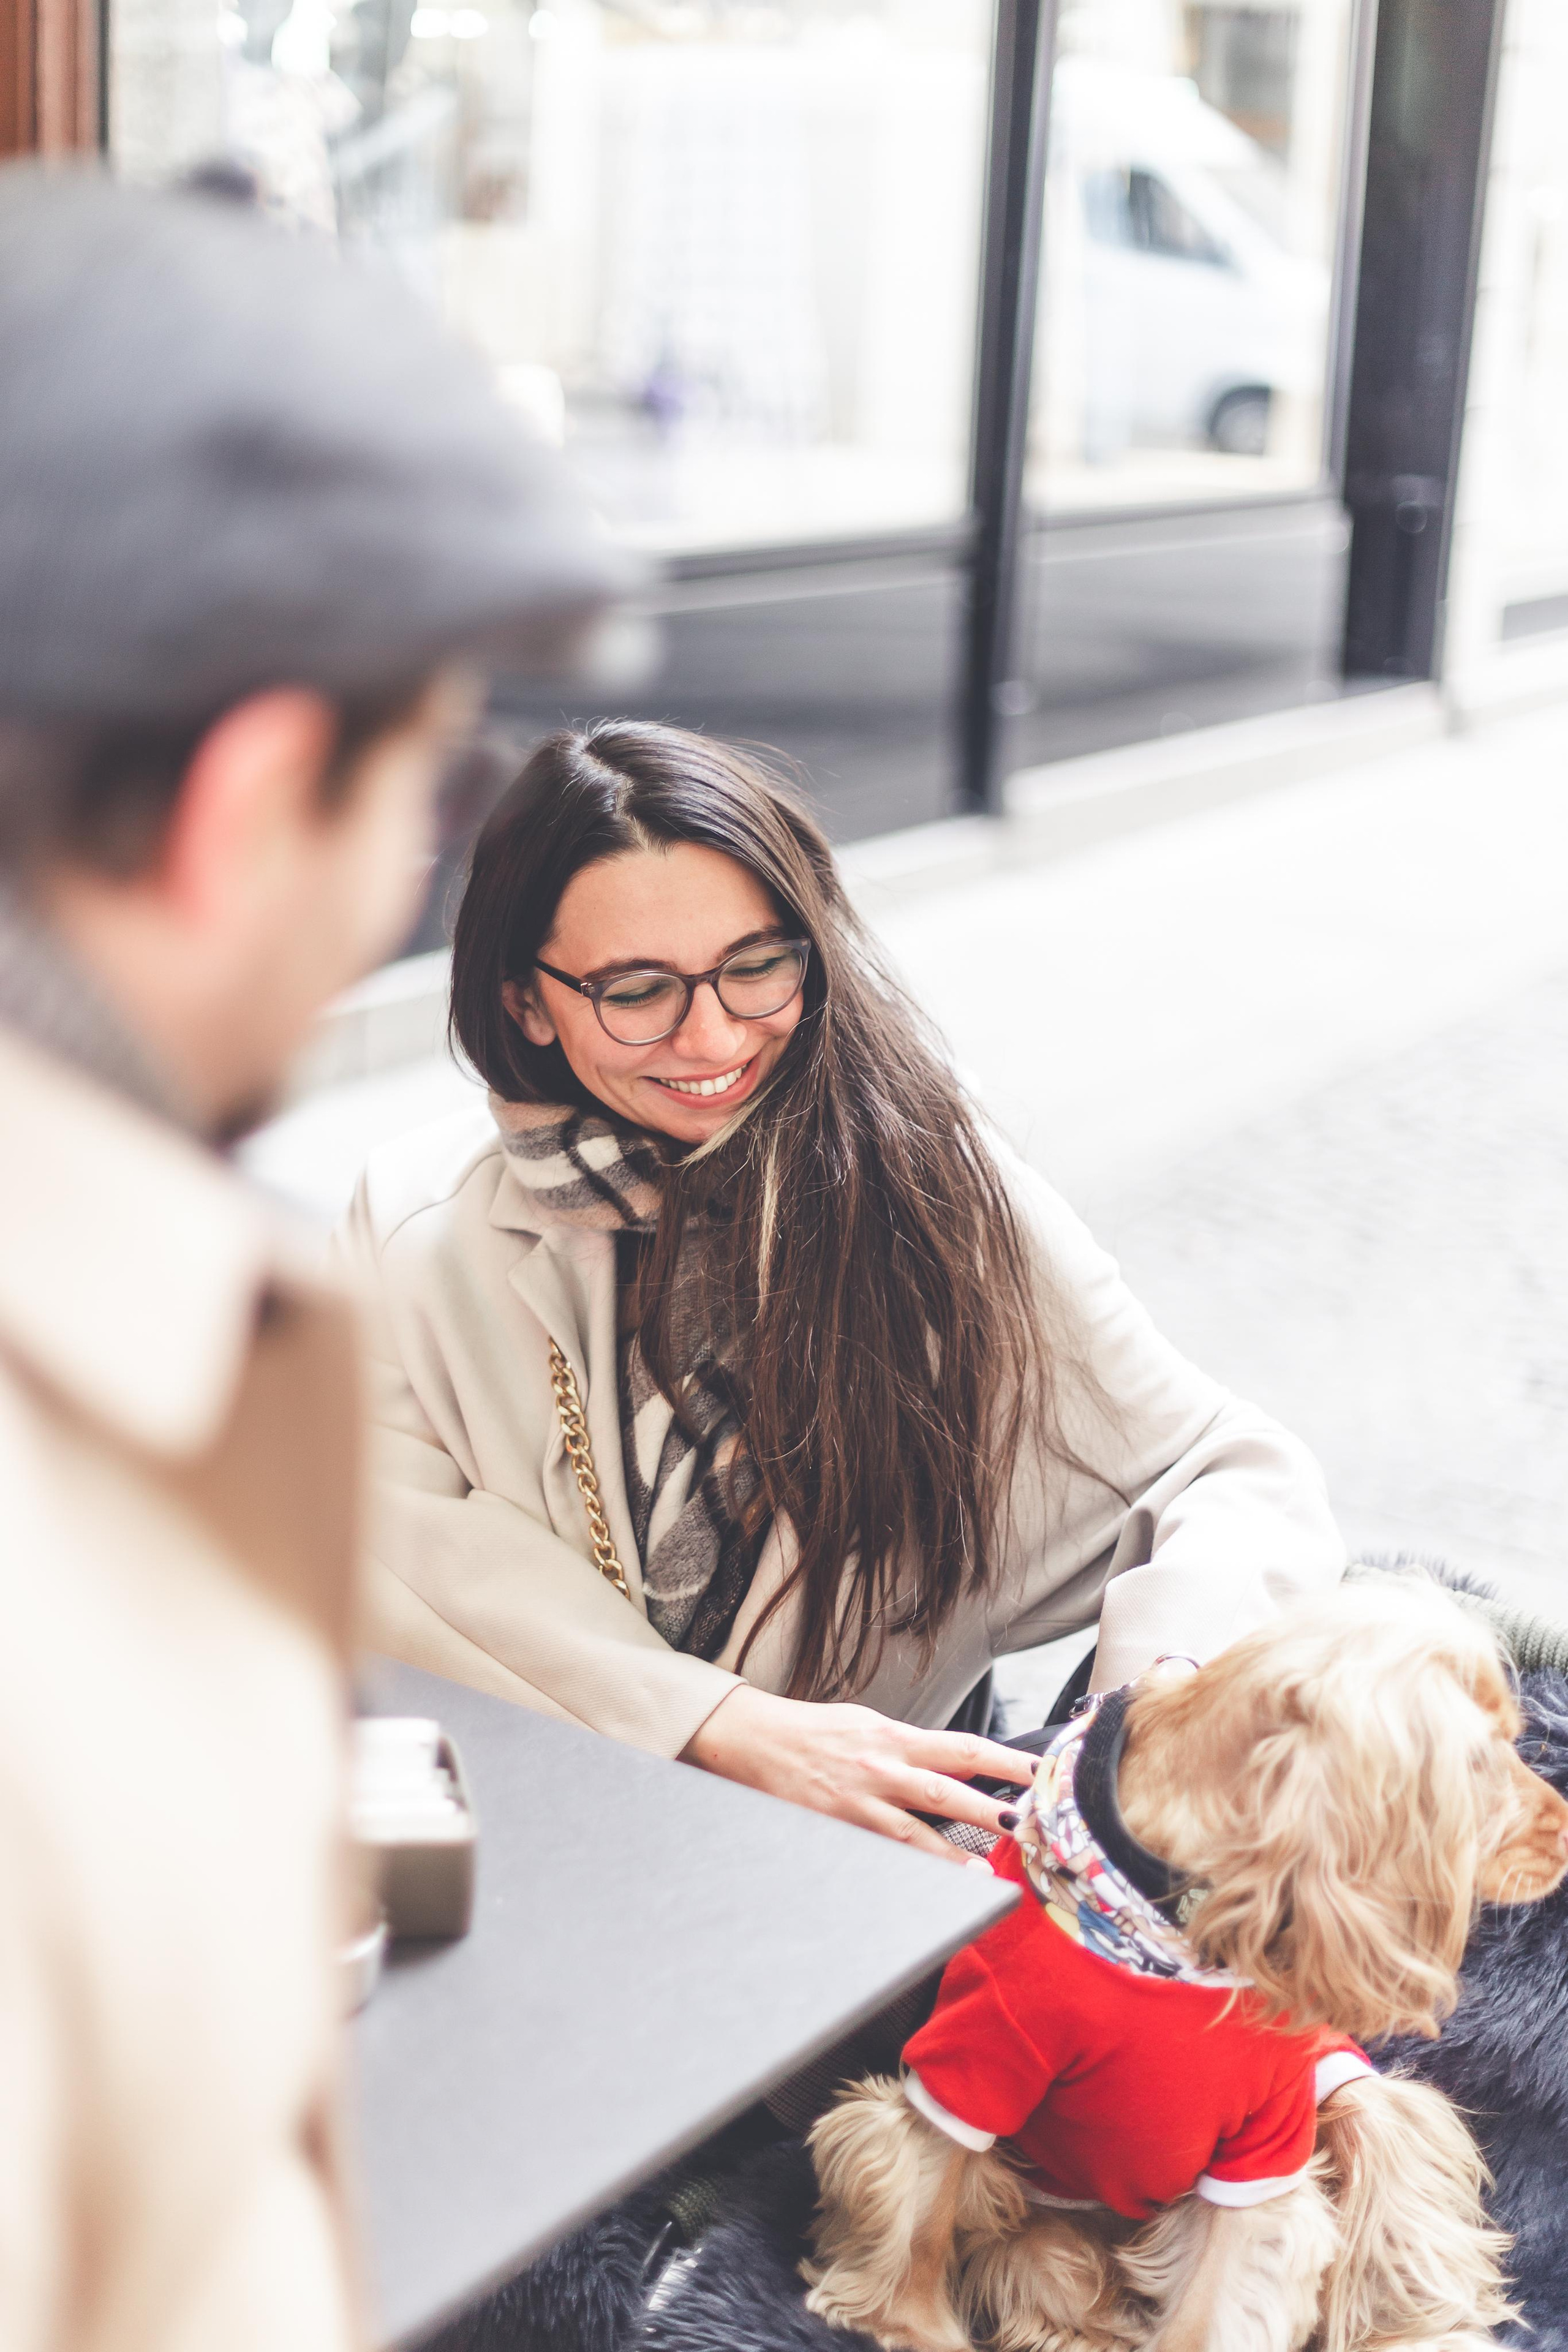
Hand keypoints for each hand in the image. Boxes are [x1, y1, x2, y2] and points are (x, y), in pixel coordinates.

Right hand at [680, 1684, 1036, 1863]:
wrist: (755, 1740)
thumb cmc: (816, 1732)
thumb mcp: (870, 1725)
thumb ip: (913, 1747)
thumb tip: (959, 1762)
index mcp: (894, 1737)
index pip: (961, 1747)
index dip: (1003, 1761)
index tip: (1037, 1774)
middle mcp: (880, 1768)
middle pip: (946, 1790)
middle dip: (988, 1809)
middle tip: (1026, 1827)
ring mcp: (857, 1803)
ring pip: (913, 1833)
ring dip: (951, 1855)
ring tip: (984, 1874)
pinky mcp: (836, 1829)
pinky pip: (875, 1854)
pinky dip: (902, 1871)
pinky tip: (923, 1887)